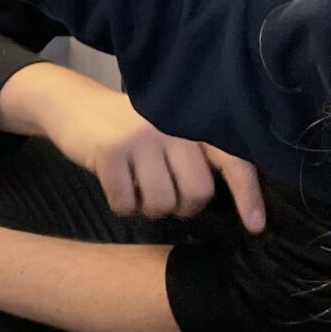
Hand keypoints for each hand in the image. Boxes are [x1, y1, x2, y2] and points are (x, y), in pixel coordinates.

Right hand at [48, 84, 263, 227]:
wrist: (74, 104)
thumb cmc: (131, 128)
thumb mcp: (169, 131)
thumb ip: (198, 155)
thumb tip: (230, 203)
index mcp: (193, 121)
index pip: (233, 160)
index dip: (248, 195)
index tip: (257, 227)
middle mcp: (172, 126)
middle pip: (197, 194)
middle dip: (183, 207)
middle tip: (167, 195)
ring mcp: (140, 137)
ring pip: (162, 204)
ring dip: (150, 208)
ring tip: (139, 187)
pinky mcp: (110, 151)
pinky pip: (126, 204)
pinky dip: (122, 206)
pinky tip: (116, 185)